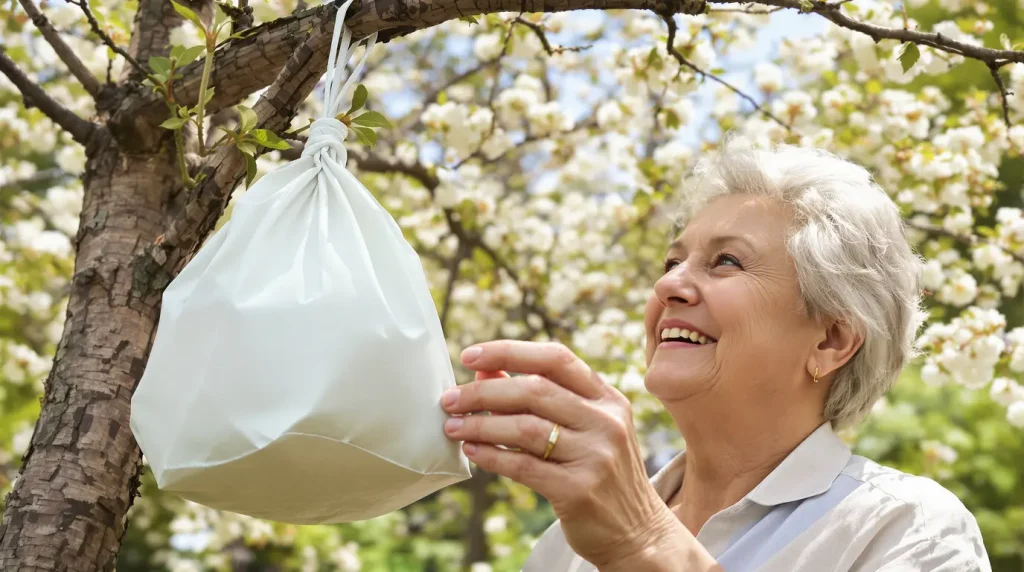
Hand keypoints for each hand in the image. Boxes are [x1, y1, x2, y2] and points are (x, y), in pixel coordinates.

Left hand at [440, 340, 678, 566]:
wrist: (637, 532)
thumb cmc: (599, 473)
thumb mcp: (583, 428)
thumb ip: (540, 397)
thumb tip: (485, 370)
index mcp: (607, 398)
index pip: (555, 358)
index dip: (508, 351)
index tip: (469, 356)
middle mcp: (606, 421)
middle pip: (534, 390)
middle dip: (483, 392)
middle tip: (450, 399)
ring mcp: (595, 456)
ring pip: (524, 428)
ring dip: (480, 424)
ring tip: (453, 426)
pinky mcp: (579, 490)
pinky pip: (522, 466)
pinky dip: (491, 456)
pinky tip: (472, 451)